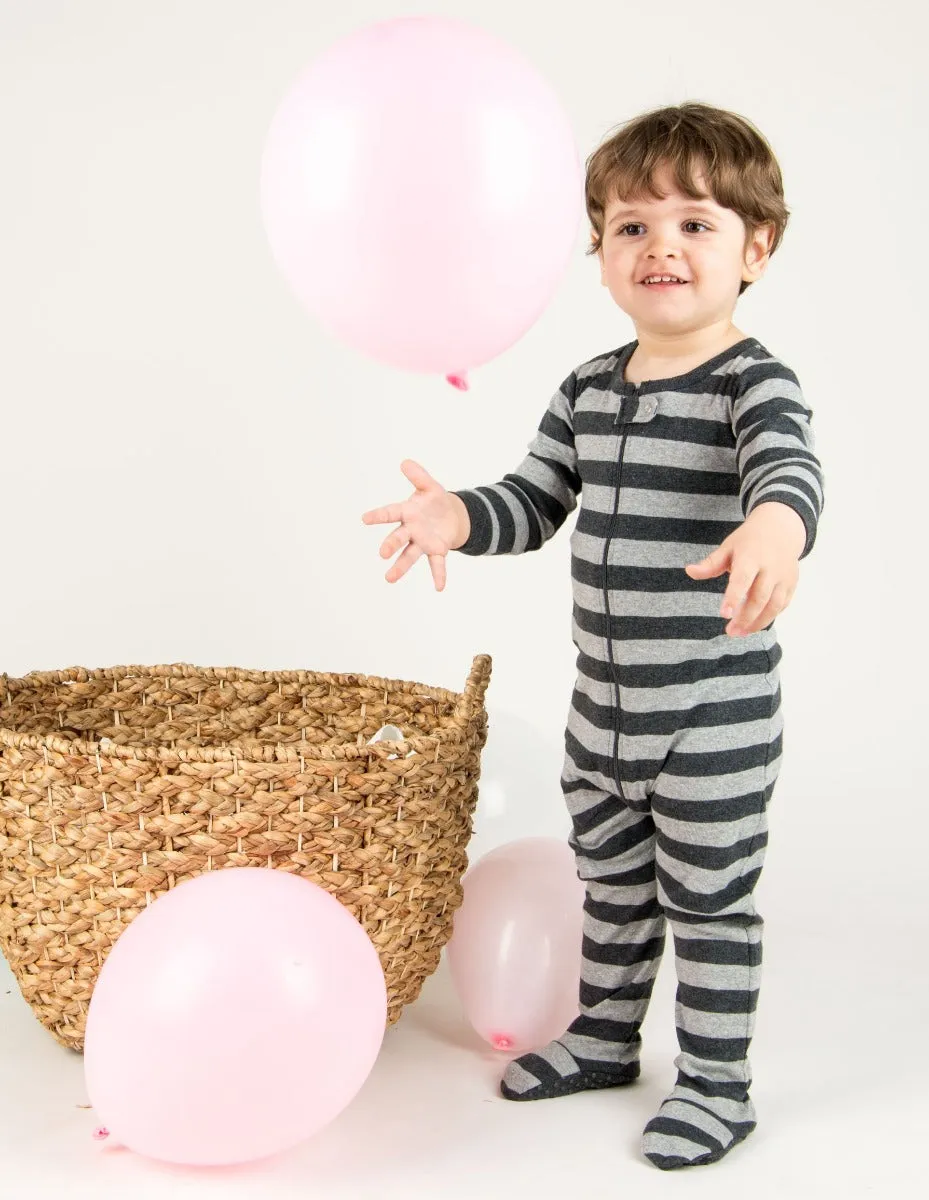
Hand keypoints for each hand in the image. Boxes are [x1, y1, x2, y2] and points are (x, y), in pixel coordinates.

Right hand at [361, 459, 469, 590]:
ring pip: (409, 555)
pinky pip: (436, 564)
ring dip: (400, 567)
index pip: (390, 513)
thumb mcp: (430, 486)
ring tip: (389, 579)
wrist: (452, 516)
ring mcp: (422, 542)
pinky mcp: (436, 550)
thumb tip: (405, 462)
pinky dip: (438, 575)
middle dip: (391, 544)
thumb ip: (418, 476)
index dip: (378, 516)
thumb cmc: (435, 501)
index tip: (364, 519)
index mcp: (407, 512)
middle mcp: (411, 530)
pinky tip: (440, 587)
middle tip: (383, 553)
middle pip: (398, 537)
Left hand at [684, 502, 806, 635]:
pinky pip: (782, 605)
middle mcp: (770, 567)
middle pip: (759, 597)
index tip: (724, 614)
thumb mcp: (728, 547)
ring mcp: (784, 576)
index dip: (734, 598)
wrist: (780, 529)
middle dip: (745, 618)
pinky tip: (754, 624)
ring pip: (774, 605)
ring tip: (741, 632)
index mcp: (751, 556)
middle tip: (730, 631)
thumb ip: (710, 563)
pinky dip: (769, 617)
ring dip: (758, 623)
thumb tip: (689, 571)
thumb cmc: (748, 541)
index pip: (742, 579)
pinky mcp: (791, 584)